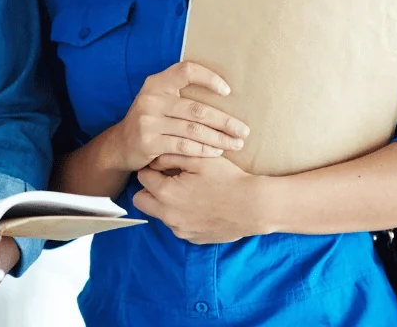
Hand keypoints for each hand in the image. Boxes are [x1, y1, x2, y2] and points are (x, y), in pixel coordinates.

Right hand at [107, 62, 249, 172]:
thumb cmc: (150, 120)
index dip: (209, 78)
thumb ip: (179, 91)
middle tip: (244, 131)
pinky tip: (217, 153)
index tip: (227, 91)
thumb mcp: (158, 99)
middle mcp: (150, 100)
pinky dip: (204, 151)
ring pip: (193, 130)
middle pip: (197, 109)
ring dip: (219, 139)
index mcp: (155, 83)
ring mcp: (148, 122)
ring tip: (236, 144)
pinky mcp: (149, 143)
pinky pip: (184, 147)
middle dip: (225, 122)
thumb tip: (223, 89)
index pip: (186, 71)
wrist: (120, 144)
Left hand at [133, 154, 269, 243]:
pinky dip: (181, 216)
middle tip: (167, 180)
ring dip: (166, 203)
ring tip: (188, 193)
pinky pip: (176, 225)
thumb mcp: (199, 159)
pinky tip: (199, 206)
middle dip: (149, 189)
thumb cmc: (228, 179)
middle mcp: (168, 215)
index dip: (151, 168)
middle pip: (140, 200)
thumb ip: (171, 157)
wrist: (256, 206)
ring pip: (159, 214)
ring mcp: (180, 229)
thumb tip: (153, 160)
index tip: (163, 166)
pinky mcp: (192, 238)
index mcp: (166, 192)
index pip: (142, 177)